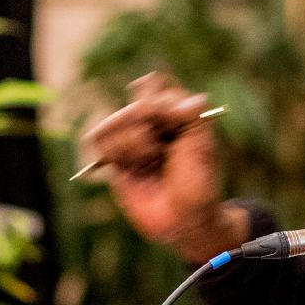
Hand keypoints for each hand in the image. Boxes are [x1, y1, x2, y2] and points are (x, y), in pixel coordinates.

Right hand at [81, 73, 241, 263]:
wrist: (184, 219)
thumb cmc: (198, 182)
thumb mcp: (202, 145)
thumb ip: (188, 114)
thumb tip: (172, 99)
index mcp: (175, 113)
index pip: (155, 85)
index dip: (158, 99)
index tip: (172, 118)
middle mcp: (151, 123)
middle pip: (134, 104)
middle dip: (146, 127)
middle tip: (162, 149)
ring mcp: (131, 140)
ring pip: (114, 122)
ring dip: (134, 144)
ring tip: (151, 161)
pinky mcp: (115, 159)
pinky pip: (102, 141)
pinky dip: (120, 153)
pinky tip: (135, 168)